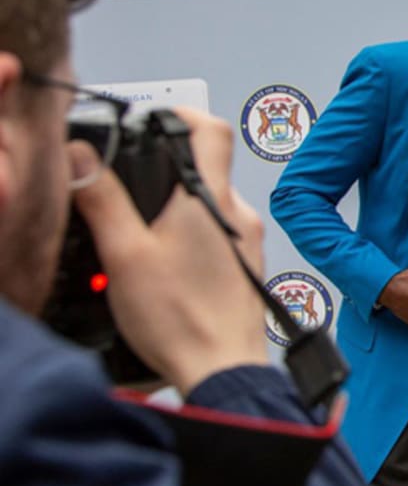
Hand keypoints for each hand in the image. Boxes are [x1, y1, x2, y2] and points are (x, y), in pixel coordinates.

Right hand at [71, 107, 269, 394]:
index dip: (182, 114)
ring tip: (146, 234)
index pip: (212, 129)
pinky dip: (194, 237)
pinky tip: (169, 264)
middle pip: (208, 167)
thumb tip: (82, 156)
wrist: (224, 371)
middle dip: (169, 169)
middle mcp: (237, 215)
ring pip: (212, 205)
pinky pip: (220, 235)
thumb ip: (104, 200)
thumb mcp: (125, 255)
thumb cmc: (181, 320)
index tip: (155, 120)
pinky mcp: (247, 268)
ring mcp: (247, 242)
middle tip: (133, 185)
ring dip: (180, 208)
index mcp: (209, 200)